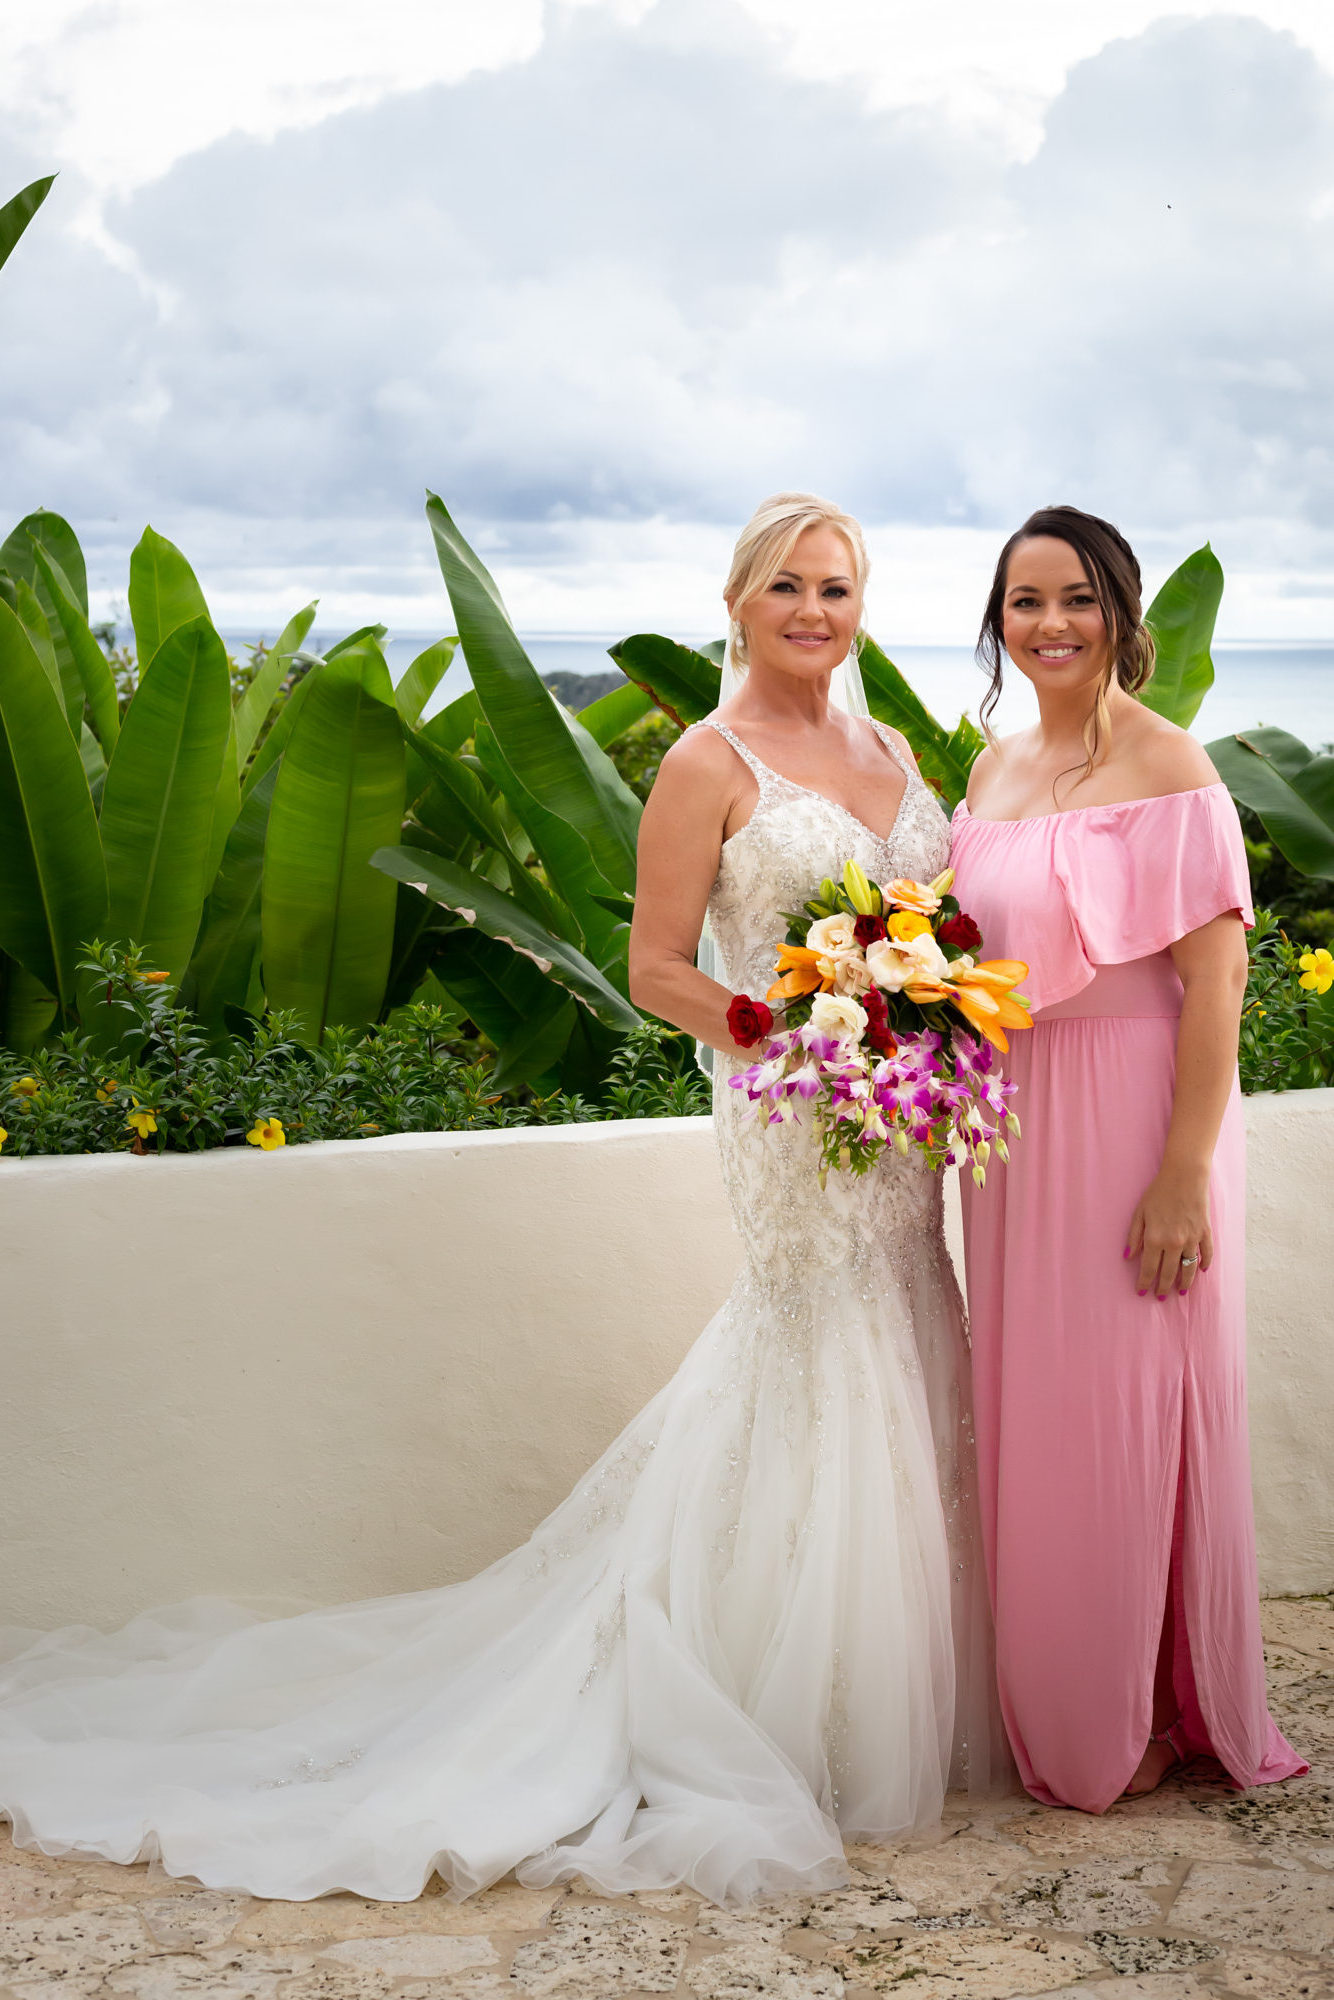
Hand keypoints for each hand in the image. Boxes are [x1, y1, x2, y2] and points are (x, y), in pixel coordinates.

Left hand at [1125, 1165, 1212, 1300]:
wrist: (1184, 1176)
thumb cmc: (1158, 1192)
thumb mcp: (1139, 1212)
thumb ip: (1134, 1236)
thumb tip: (1128, 1257)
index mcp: (1155, 1239)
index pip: (1149, 1268)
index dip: (1145, 1283)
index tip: (1142, 1292)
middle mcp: (1174, 1243)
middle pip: (1169, 1273)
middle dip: (1163, 1287)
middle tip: (1160, 1297)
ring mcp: (1192, 1239)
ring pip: (1189, 1268)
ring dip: (1184, 1282)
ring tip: (1180, 1291)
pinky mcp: (1205, 1232)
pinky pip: (1206, 1254)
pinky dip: (1204, 1264)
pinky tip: (1201, 1271)